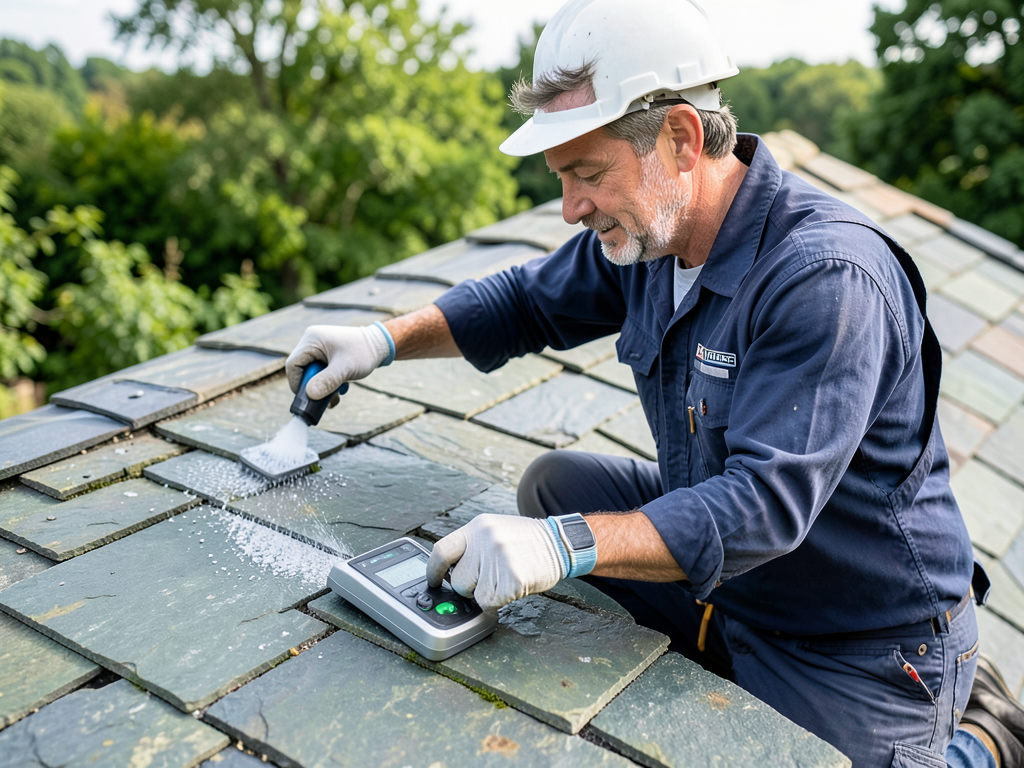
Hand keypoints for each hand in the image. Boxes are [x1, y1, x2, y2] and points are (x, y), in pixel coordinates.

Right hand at [286, 324, 390, 401]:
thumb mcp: (346, 369)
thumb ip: (327, 381)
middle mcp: (311, 342)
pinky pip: (319, 372)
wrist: (381, 346)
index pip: (293, 365)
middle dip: (313, 388)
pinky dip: (328, 383)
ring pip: (311, 374)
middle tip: (325, 400)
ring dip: (323, 387)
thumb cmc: (364, 353)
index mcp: (312, 340)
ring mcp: (318, 348)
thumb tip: (310, 395)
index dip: (297, 384)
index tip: (308, 399)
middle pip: (301, 371)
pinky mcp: (325, 355)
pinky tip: (341, 387)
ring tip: (338, 394)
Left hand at [426, 514, 566, 612]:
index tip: (433, 581)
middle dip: (471, 586)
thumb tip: (448, 570)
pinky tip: (514, 586)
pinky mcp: (511, 578)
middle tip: (491, 577)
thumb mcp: (495, 530)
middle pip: (459, 580)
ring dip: (488, 594)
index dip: (433, 570)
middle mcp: (485, 540)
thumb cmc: (526, 541)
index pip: (442, 550)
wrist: (560, 543)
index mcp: (477, 527)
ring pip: (475, 595)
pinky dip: (501, 601)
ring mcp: (498, 558)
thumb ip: (472, 546)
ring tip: (505, 578)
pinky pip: (491, 603)